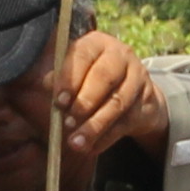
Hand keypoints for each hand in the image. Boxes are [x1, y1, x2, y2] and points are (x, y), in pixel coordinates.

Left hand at [53, 26, 166, 173]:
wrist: (133, 92)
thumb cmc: (91, 80)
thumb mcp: (74, 73)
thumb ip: (59, 79)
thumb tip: (43, 86)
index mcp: (97, 43)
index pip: (83, 56)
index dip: (70, 79)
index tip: (59, 101)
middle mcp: (120, 55)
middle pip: (104, 78)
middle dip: (84, 104)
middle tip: (67, 123)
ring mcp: (137, 78)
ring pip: (117, 103)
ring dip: (94, 125)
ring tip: (76, 142)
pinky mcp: (146, 101)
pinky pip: (125, 122)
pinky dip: (106, 138)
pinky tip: (91, 147)